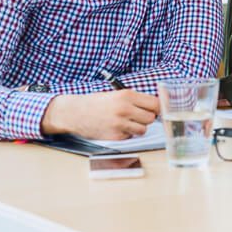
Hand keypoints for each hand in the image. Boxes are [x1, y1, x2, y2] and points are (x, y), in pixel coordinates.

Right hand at [40, 90, 159, 139]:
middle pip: (151, 118)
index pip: (155, 104)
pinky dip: (127, 134)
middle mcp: (125, 109)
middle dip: (147, 118)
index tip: (155, 110)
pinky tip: (116, 128)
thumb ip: (136, 100)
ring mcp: (119, 124)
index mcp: (127, 95)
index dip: (157, 108)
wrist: (74, 113)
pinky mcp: (114, 136)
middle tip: (137, 116)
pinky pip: (130, 137)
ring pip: (143, 129)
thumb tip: (157, 107)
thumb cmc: (97, 103)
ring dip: (138, 127)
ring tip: (126, 122)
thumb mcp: (117, 94)